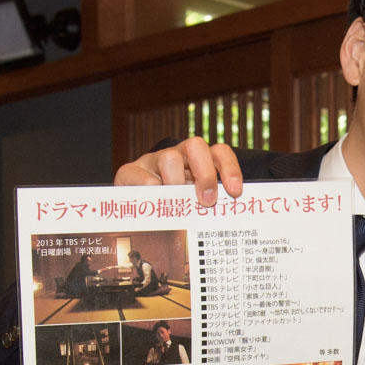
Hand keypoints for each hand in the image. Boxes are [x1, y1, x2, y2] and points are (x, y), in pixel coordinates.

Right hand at [114, 137, 244, 206]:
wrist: (132, 212)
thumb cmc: (170, 209)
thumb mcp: (193, 206)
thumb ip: (208, 206)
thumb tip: (226, 218)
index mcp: (198, 162)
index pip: (219, 153)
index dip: (230, 168)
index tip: (235, 191)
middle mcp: (178, 156)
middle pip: (196, 146)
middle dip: (205, 173)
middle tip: (207, 201)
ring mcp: (153, 161)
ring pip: (170, 158)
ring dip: (177, 183)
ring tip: (177, 207)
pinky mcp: (130, 172)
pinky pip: (141, 175)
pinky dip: (150, 189)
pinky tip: (154, 204)